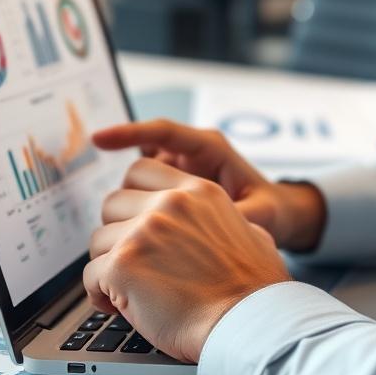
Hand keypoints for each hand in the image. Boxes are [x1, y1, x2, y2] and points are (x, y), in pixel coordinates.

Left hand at [85, 158, 290, 362]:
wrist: (247, 321)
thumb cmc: (253, 288)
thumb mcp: (251, 232)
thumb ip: (223, 219)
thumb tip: (217, 225)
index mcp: (199, 191)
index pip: (141, 170)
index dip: (132, 197)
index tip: (135, 220)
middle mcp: (170, 203)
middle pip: (112, 202)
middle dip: (117, 232)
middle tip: (134, 260)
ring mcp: (144, 231)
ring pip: (97, 240)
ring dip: (108, 266)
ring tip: (130, 288)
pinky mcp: (123, 265)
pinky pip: (89, 276)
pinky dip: (101, 296)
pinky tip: (123, 306)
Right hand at [93, 119, 325, 249]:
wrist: (277, 214)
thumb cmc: (270, 209)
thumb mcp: (257, 214)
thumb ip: (233, 217)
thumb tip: (206, 231)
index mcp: (210, 149)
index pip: (164, 132)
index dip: (129, 133)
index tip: (98, 139)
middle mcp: (191, 156)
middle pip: (142, 165)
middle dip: (130, 193)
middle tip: (127, 227)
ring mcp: (180, 172)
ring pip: (138, 184)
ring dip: (134, 210)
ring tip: (140, 242)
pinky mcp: (172, 189)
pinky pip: (144, 197)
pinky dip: (138, 216)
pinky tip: (138, 242)